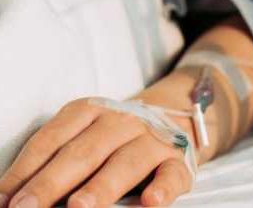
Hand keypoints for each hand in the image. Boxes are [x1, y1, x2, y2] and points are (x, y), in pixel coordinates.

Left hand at [0, 98, 192, 207]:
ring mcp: (152, 140)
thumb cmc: (116, 134)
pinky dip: (163, 188)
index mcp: (93, 111)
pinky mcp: (177, 160)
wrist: (169, 115)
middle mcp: (123, 121)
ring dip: (103, 186)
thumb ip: (57, 157)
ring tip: (80, 207)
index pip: (54, 137)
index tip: (7, 198)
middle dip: (54, 182)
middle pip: (86, 151)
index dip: (28, 168)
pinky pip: (171, 174)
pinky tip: (151, 202)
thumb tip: (15, 196)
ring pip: (127, 162)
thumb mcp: (86, 131)